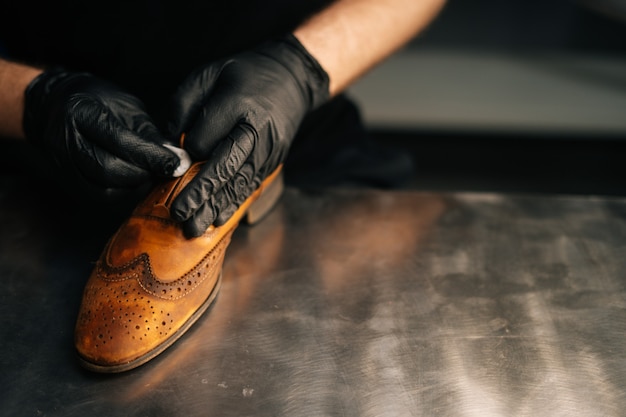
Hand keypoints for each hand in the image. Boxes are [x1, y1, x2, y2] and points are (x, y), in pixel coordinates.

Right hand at [23, 68, 185, 200]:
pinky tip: (137, 183)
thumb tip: (177, 158)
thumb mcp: (128, 108)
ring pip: (104, 189)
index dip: (153, 156)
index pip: (121, 141)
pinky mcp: (67, 181)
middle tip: (165, 170)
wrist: (57, 107)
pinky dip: (123, 194)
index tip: (178, 164)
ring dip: (135, 187)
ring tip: (152, 175)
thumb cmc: (99, 103)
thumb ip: (150, 134)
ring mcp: (63, 164)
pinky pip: (99, 197)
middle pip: (109, 169)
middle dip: (144, 174)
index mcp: (82, 112)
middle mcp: (66, 140)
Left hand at [168, 34, 328, 236]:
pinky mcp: (273, 160)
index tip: (176, 158)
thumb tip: (169, 141)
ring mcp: (268, 148)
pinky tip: (216, 220)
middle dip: (200, 193)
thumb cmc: (244, 75)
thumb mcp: (209, 73)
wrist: (291, 78)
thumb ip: (184, 104)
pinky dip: (232, 205)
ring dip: (215, 207)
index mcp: (238, 103)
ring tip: (193, 229)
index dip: (186, 152)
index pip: (205, 136)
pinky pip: (250, 186)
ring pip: (238, 183)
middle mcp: (256, 129)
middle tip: (178, 214)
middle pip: (225, 166)